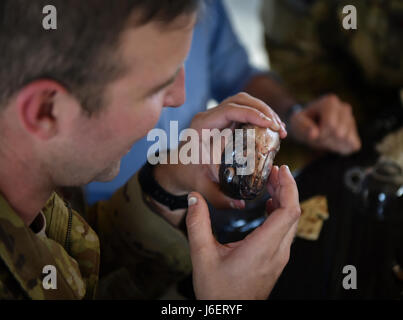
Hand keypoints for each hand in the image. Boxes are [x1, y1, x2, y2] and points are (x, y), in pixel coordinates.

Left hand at [154, 92, 286, 211]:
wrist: (178, 169)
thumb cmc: (188, 175)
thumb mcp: (202, 187)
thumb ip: (219, 197)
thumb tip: (241, 205)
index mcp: (201, 127)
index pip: (229, 110)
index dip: (252, 114)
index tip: (269, 125)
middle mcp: (208, 117)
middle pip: (239, 100)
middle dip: (263, 110)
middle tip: (279, 128)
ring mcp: (216, 116)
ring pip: (243, 101)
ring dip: (263, 111)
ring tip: (279, 128)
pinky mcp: (224, 120)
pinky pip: (243, 110)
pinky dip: (259, 115)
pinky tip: (271, 129)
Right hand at [186, 165, 300, 299]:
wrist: (228, 315)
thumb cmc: (218, 292)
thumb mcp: (202, 255)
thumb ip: (197, 224)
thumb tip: (194, 198)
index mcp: (263, 248)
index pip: (289, 212)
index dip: (289, 187)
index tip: (282, 170)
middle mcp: (277, 252)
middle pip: (293, 213)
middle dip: (286, 188)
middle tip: (274, 171)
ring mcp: (278, 258)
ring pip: (290, 222)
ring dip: (284, 200)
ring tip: (270, 184)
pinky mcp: (275, 261)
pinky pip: (285, 231)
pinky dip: (280, 213)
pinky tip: (268, 206)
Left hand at [289, 94, 360, 154]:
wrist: (309, 125)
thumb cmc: (302, 122)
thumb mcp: (297, 123)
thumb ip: (304, 127)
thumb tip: (314, 134)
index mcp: (330, 102)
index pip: (331, 125)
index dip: (320, 133)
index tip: (313, 132)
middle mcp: (344, 108)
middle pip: (340, 133)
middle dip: (326, 139)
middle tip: (318, 135)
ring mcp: (352, 119)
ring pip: (347, 140)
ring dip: (332, 144)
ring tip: (324, 137)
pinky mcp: (355, 131)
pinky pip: (354, 145)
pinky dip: (341, 148)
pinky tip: (332, 142)